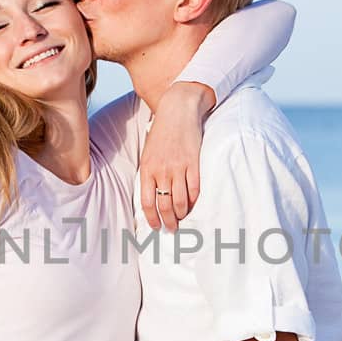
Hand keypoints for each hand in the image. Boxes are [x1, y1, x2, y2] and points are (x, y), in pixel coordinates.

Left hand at [140, 81, 214, 230]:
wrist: (177, 111)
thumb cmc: (161, 133)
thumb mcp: (148, 153)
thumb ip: (149, 173)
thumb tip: (151, 195)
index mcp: (147, 169)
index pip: (147, 202)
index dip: (152, 218)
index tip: (156, 226)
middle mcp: (162, 171)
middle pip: (164, 205)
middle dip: (168, 221)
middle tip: (171, 228)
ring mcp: (178, 167)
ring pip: (180, 201)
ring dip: (181, 214)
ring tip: (182, 218)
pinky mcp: (194, 163)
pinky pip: (194, 189)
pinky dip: (193, 200)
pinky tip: (192, 204)